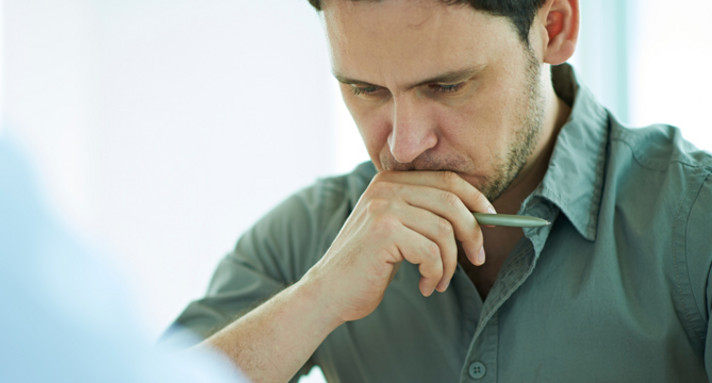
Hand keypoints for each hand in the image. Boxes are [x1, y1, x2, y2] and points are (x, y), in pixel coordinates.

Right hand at [303, 170, 493, 323]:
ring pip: (445, 230)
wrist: (329, 291)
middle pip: (452, 201)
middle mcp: (386, 187)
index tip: (491, 221)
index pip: (447, 180)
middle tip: (477, 258)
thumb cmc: (368, 265)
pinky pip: (432, 253)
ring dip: (450, 264)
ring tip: (438, 281)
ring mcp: (383, 207)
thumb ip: (424, 214)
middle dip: (473, 233)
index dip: (476, 199)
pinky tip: (424, 286)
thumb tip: (480, 214)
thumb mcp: (396, 229)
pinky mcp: (384, 232)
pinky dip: (436, 275)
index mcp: (390, 180)